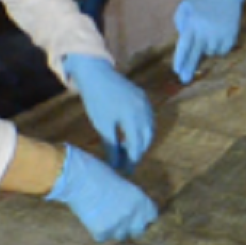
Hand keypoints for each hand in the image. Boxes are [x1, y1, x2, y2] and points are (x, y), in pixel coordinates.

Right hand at [47, 145, 157, 240]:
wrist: (77, 177)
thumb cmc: (98, 173)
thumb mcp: (122, 183)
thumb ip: (130, 199)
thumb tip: (131, 211)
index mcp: (141, 200)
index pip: (151, 216)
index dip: (142, 216)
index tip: (136, 215)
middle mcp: (134, 214)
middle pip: (138, 231)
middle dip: (130, 226)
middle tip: (119, 219)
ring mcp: (118, 225)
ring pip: (120, 236)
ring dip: (114, 229)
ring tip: (103, 217)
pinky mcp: (102, 233)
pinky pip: (103, 237)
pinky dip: (98, 231)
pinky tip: (91, 218)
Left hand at [62, 54, 153, 171]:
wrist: (96, 73)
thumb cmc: (96, 100)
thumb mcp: (102, 125)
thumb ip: (112, 146)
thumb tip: (116, 166)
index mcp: (133, 118)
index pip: (137, 146)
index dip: (132, 161)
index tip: (125, 171)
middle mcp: (144, 111)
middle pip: (146, 139)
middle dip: (138, 152)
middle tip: (127, 164)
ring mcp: (146, 103)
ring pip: (149, 129)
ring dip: (141, 141)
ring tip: (129, 151)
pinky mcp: (143, 97)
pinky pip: (148, 118)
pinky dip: (143, 129)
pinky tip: (132, 134)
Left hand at [172, 0, 243, 83]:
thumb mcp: (185, 5)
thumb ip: (179, 21)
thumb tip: (182, 37)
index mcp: (192, 24)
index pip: (183, 46)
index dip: (180, 60)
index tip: (176, 70)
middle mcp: (205, 32)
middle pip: (195, 55)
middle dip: (189, 68)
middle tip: (184, 80)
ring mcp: (219, 35)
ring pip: (210, 52)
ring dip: (206, 48)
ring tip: (209, 33)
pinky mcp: (230, 37)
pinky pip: (222, 51)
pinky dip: (218, 47)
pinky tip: (217, 35)